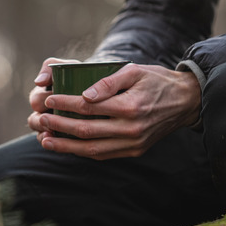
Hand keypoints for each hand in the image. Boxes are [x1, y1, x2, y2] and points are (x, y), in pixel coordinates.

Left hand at [28, 64, 200, 159]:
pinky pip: (103, 155)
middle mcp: (131, 129)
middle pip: (86, 131)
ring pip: (92, 149)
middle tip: (41, 120)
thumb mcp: (134, 71)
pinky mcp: (134, 151)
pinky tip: (66, 147)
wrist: (185, 102)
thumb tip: (83, 96)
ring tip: (45, 140)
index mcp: (130, 107)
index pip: (89, 107)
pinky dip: (82, 152)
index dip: (65, 104)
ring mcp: (133, 143)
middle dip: (59, 126)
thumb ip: (108, 82)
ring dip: (65, 147)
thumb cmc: (156, 81)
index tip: (49, 99)